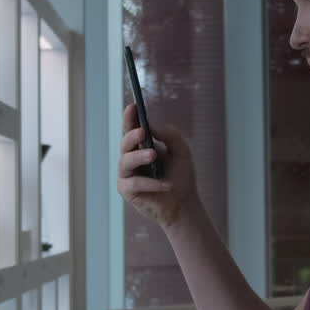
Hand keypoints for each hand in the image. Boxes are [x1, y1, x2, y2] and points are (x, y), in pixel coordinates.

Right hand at [116, 104, 199, 229]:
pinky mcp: (127, 190)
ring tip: (153, 155)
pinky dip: (149, 183)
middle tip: (142, 131)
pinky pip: (134, 183)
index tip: (132, 106)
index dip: (130, 118)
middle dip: (131, 135)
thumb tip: (152, 126)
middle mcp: (132, 158)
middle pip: (125, 142)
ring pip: (125, 161)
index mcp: (142, 146)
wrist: (185, 203)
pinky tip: (164, 184)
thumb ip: (170, 135)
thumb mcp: (182, 151)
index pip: (132, 129)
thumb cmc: (181, 176)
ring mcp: (127, 174)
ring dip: (139, 156)